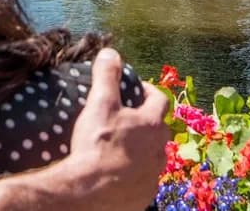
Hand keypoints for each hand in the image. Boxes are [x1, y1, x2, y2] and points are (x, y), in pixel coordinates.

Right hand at [61, 48, 169, 208]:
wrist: (90, 193)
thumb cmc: (98, 145)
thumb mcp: (100, 103)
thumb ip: (107, 76)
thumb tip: (110, 52)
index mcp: (152, 124)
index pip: (159, 100)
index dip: (148, 91)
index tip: (137, 89)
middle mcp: (159, 150)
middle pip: (158, 130)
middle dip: (146, 122)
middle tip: (126, 119)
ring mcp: (152, 175)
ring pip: (152, 157)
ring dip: (141, 150)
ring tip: (120, 148)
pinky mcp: (143, 196)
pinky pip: (142, 180)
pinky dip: (133, 174)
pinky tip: (116, 173)